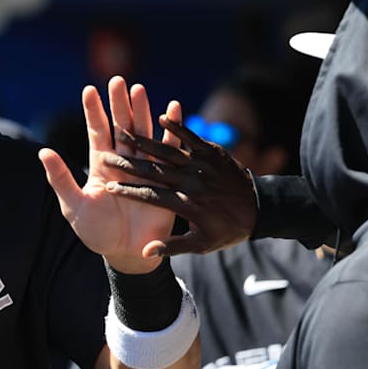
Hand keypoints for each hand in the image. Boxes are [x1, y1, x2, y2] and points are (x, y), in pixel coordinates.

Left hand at [39, 76, 182, 273]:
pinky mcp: (164, 178)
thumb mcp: (73, 206)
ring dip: (142, 112)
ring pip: (143, 134)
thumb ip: (61, 178)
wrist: (125, 253)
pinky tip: (173, 110)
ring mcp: (143, 168)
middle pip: (121, 126)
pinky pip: (169, 151)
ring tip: (140, 89)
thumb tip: (43, 151)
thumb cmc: (96, 232)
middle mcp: (122, 162)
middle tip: (118, 80)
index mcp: (100, 165)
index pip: (96, 132)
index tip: (89, 90)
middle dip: (119, 104)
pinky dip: (171, 132)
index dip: (93, 111)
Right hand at [100, 113, 256, 255]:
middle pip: (154, 171)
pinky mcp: (213, 153)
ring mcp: (203, 166)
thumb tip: (145, 251)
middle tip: (106, 156)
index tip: (108, 187)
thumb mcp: (201, 245)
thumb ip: (172, 246)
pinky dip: (177, 127)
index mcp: (187, 205)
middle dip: (128, 163)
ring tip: (123, 131)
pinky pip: (192, 138)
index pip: (151, 196)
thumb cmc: (226, 230)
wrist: (261, 211)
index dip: (128, 191)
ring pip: (168, 151)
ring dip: (144, 141)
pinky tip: (161, 117)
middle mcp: (193, 183)